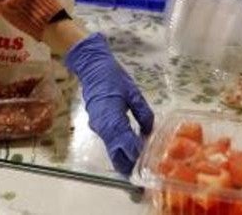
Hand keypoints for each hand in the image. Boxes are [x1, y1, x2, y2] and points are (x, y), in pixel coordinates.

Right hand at [64, 33, 153, 175]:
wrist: (91, 68)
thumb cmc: (112, 77)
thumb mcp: (133, 92)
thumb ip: (143, 113)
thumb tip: (150, 130)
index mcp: (112, 118)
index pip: (126, 143)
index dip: (137, 155)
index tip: (149, 164)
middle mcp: (103, 128)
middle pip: (117, 154)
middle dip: (130, 166)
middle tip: (146, 173)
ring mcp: (99, 127)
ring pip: (112, 150)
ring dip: (126, 158)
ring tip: (143, 162)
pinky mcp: (98, 125)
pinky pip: (110, 142)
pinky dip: (120, 148)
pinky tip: (133, 147)